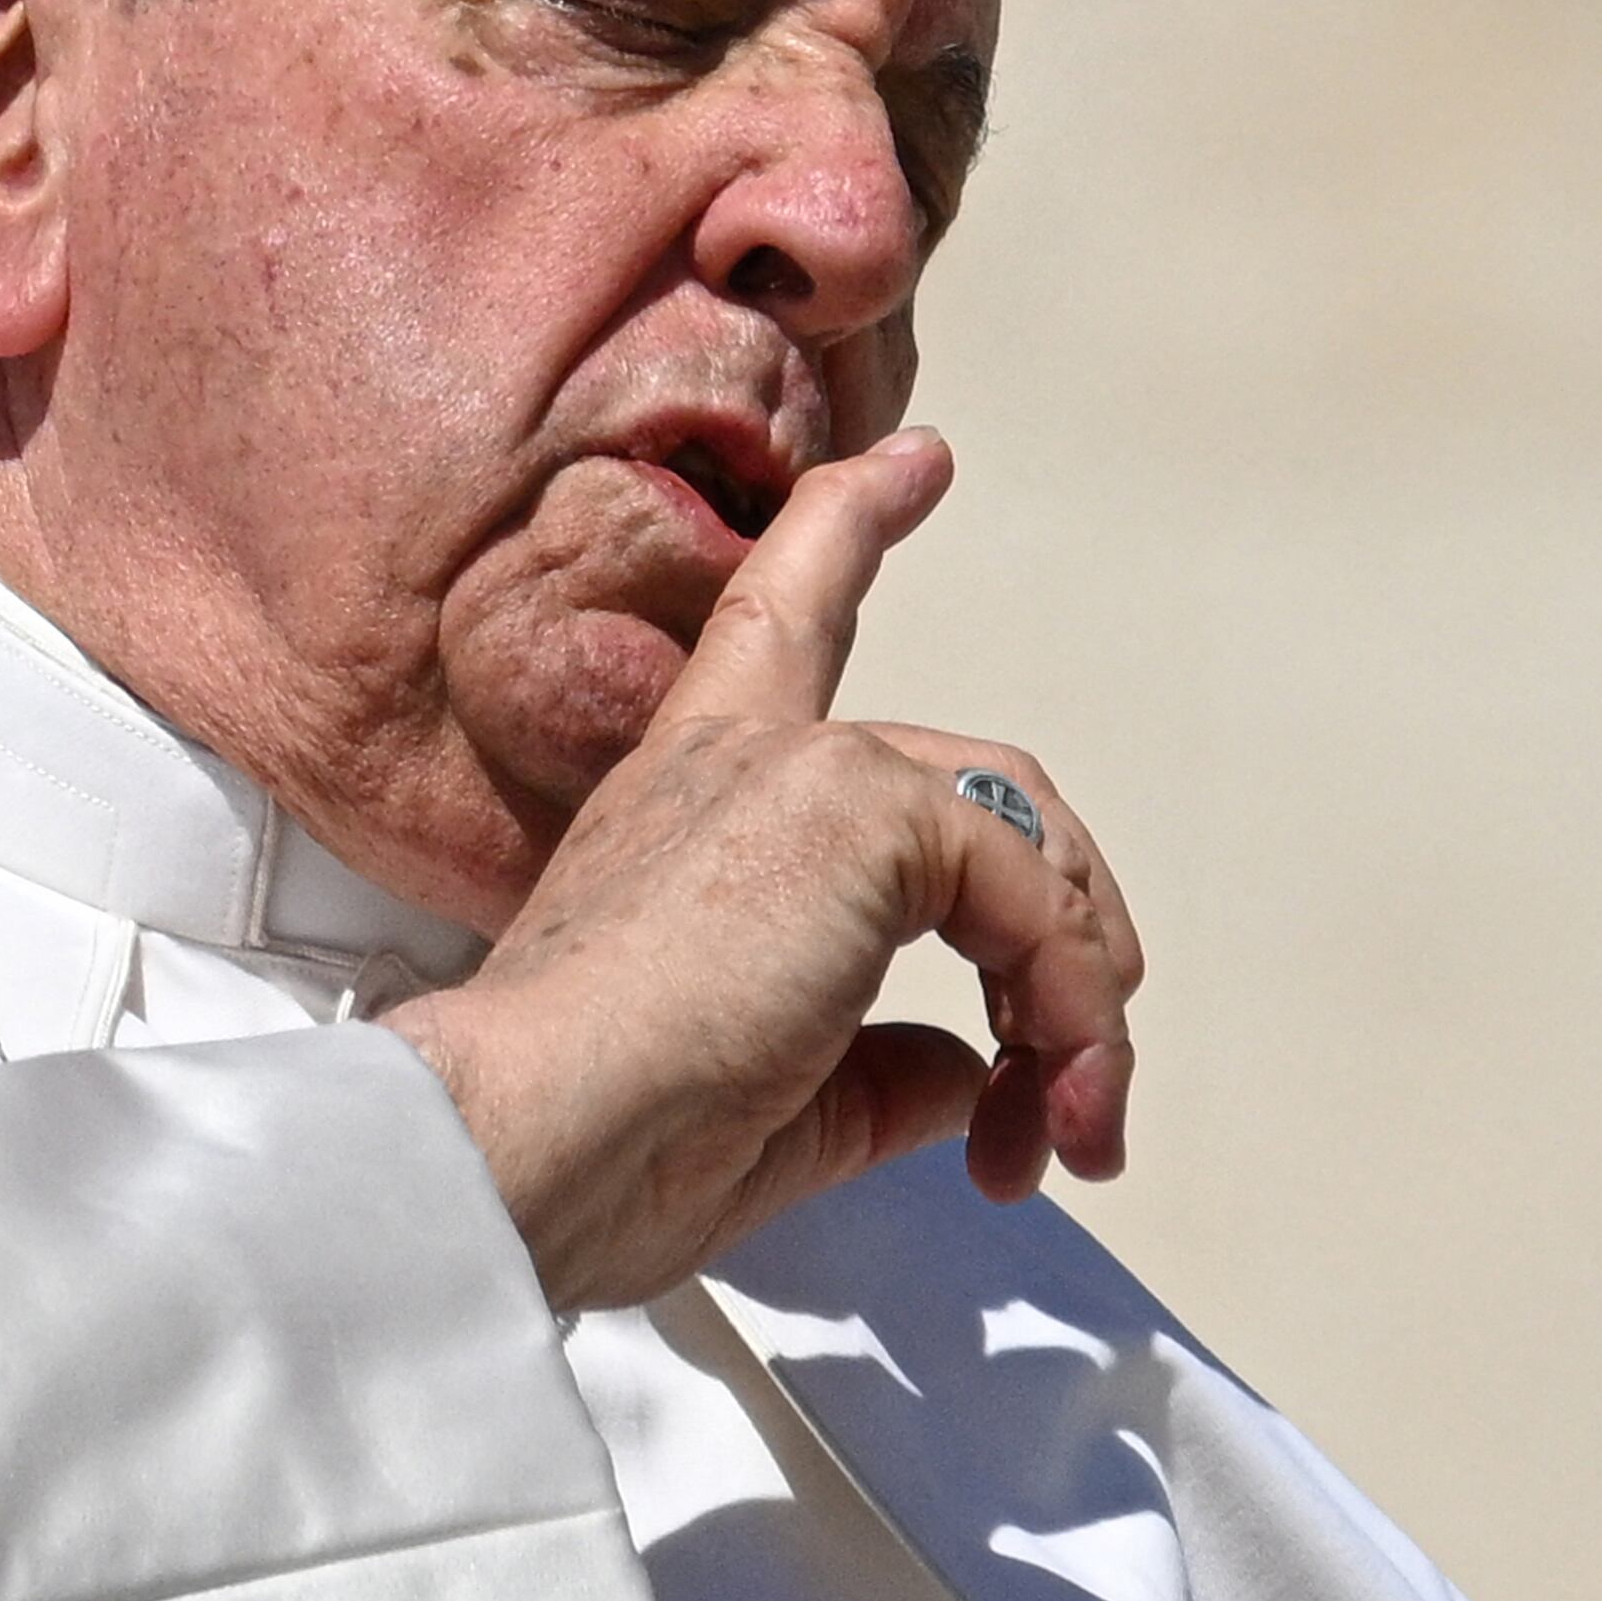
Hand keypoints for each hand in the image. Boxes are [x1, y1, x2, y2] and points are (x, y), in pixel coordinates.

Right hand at [383, 429, 1138, 1312]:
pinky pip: (1035, 911)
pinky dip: (1070, 1022)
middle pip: (975, 770)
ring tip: (1075, 1125)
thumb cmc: (589, 1135)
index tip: (912, 463)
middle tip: (1080, 1076)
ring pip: (1024, 845)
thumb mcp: (768, 1103)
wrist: (521, 1137)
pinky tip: (1039, 1114)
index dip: (848, 530)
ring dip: (1079, 1001)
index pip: (776, 623)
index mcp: (683, 799)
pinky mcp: (859, 812)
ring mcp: (801, 770)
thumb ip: (880, 1070)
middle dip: (1064, 925)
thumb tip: (972, 1078)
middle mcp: (736, 754)